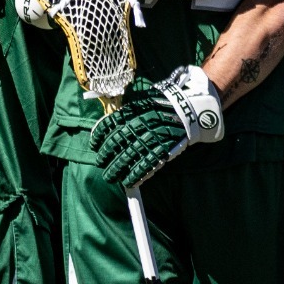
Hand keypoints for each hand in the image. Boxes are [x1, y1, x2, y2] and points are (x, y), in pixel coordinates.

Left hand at [89, 66, 224, 187]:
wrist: (189, 110)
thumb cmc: (163, 104)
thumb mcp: (143, 101)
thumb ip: (127, 111)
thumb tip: (110, 121)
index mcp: (132, 112)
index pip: (109, 126)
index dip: (99, 137)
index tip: (95, 144)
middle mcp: (138, 126)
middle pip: (115, 144)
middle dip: (105, 156)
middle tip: (101, 163)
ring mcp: (150, 139)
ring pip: (127, 157)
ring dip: (116, 169)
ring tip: (110, 176)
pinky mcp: (161, 151)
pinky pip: (145, 166)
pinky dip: (135, 176)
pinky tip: (127, 182)